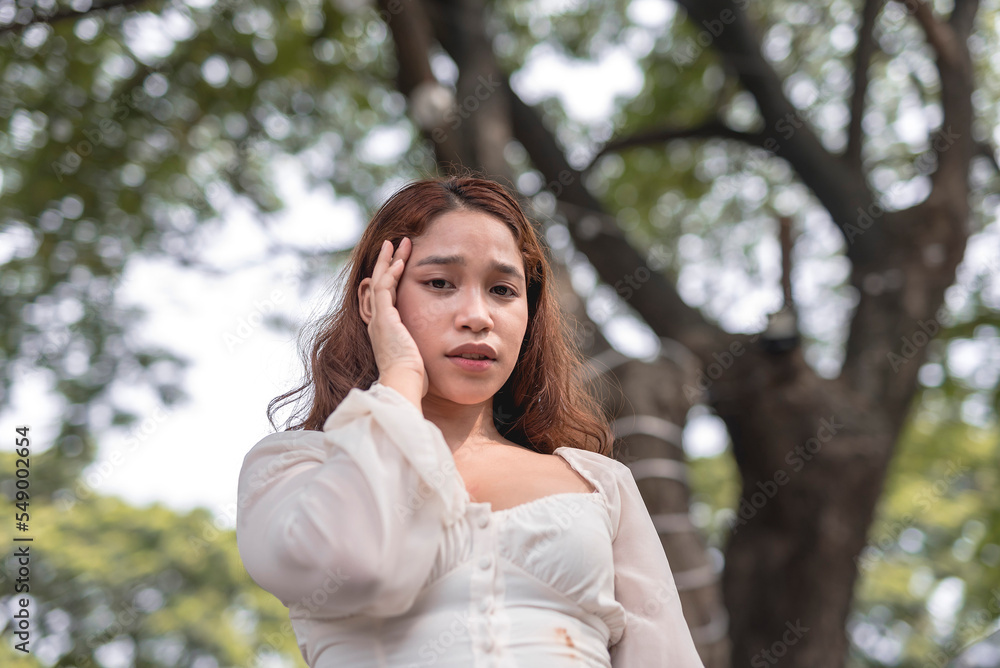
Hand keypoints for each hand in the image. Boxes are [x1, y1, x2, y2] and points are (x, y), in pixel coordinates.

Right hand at [359, 238, 428, 400]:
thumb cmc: (415, 378)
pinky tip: (402, 262)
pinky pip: (385, 289)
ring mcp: (379, 319)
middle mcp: (378, 322)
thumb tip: (442, 348)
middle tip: (397, 244)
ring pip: (380, 280)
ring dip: (390, 260)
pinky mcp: (384, 318)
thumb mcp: (418, 356)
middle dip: (389, 262)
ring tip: (399, 243)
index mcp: (385, 330)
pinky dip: (392, 273)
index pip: (386, 296)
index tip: (402, 262)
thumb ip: (423, 346)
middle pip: (379, 283)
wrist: (403, 384)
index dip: (392, 277)